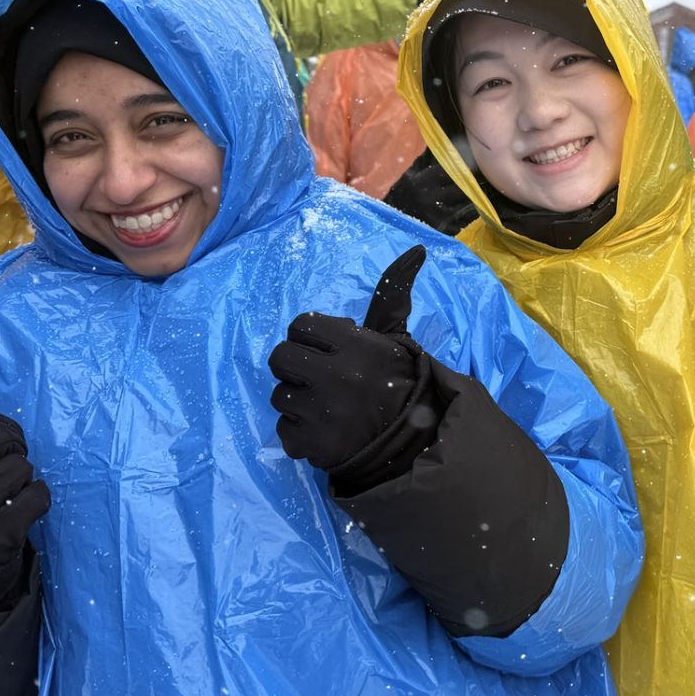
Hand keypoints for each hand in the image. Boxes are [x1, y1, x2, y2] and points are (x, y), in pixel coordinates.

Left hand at [269, 246, 428, 472]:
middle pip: (280, 357)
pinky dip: (300, 434)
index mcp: (356, 344)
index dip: (311, 339)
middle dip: (296, 368)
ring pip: (279, 395)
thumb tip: (415, 250)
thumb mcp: (395, 339)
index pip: (300, 326)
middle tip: (318, 379)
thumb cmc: (400, 385)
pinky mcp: (313, 444)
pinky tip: (324, 431)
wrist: (414, 444)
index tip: (327, 352)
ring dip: (298, 403)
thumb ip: (391, 297)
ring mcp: (323, 412)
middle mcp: (338, 374)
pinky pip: (283, 430)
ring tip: (326, 409)